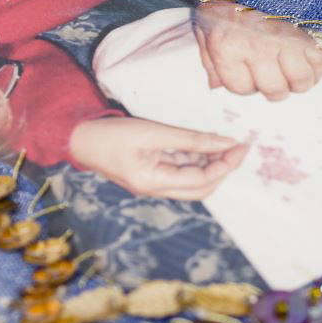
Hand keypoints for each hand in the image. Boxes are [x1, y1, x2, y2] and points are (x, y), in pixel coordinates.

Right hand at [69, 114, 246, 198]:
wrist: (79, 139)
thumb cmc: (112, 134)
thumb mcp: (153, 132)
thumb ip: (190, 139)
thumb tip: (224, 142)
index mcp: (154, 183)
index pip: (201, 180)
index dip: (225, 164)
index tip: (242, 146)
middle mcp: (155, 190)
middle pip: (200, 188)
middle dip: (223, 168)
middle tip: (239, 146)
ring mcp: (153, 183)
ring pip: (191, 180)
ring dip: (210, 163)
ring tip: (226, 142)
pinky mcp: (150, 173)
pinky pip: (179, 171)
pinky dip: (195, 159)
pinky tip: (205, 143)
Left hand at [194, 0, 321, 99]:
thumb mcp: (206, 30)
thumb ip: (210, 62)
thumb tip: (215, 86)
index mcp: (227, 49)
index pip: (243, 89)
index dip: (247, 83)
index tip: (249, 70)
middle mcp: (256, 47)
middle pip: (276, 90)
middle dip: (275, 87)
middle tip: (275, 72)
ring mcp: (283, 38)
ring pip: (301, 80)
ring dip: (299, 80)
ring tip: (293, 68)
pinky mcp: (305, 29)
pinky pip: (320, 62)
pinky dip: (318, 66)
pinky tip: (308, 58)